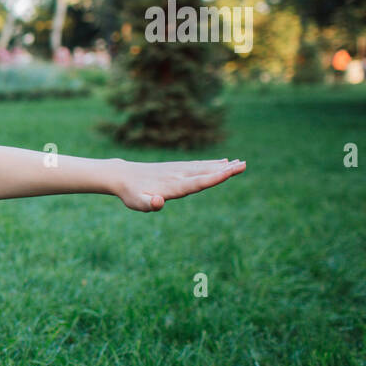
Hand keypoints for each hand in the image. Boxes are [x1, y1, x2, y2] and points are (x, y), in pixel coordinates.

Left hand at [112, 157, 245, 211]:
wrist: (122, 175)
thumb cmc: (130, 193)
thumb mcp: (136, 203)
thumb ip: (148, 204)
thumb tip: (159, 202)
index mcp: (172, 186)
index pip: (197, 182)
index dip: (214, 177)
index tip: (230, 170)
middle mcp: (178, 175)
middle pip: (205, 172)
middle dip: (224, 169)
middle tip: (243, 165)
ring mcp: (178, 170)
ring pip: (203, 167)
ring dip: (221, 165)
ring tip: (239, 162)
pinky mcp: (176, 168)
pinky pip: (197, 165)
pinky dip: (211, 163)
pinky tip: (222, 161)